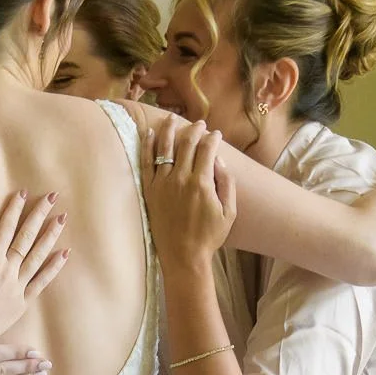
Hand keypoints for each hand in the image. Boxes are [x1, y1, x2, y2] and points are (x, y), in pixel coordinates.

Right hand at [0, 191, 69, 351]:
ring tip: (62, 219)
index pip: (6, 228)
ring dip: (51, 235)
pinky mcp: (23, 301)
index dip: (15, 209)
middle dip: (40, 215)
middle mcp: (8, 269)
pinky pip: (42, 281)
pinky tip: (64, 254)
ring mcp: (18, 285)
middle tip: (53, 197)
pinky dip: (54, 268)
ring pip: (38, 256)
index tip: (24, 193)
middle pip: (27, 237)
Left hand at [144, 117, 235, 271]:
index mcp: (202, 183)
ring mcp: (162, 184)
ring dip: (169, 129)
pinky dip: (148, 146)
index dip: (213, 138)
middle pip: (187, 144)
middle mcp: (181, 179)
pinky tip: (150, 133)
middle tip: (199, 124)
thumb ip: (227, 183)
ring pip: (164, 147)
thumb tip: (219, 161)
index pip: (207, 150)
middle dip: (194, 129)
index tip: (216, 134)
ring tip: (172, 118)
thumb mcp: (229, 212)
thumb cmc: (209, 236)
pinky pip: (146, 163)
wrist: (183, 256)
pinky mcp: (150, 191)